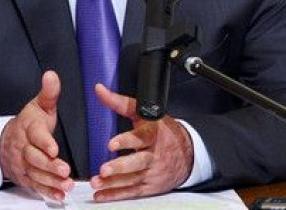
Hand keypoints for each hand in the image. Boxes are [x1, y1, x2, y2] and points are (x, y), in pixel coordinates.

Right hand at [0, 71, 73, 200]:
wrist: (5, 142)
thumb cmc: (29, 123)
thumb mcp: (39, 105)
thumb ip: (49, 93)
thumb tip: (52, 75)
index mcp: (28, 128)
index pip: (35, 135)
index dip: (44, 142)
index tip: (54, 148)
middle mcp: (24, 148)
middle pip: (34, 158)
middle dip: (49, 166)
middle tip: (64, 170)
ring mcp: (24, 165)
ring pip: (35, 174)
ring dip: (50, 181)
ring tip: (67, 185)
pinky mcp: (26, 178)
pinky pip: (35, 187)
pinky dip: (47, 193)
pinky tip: (59, 196)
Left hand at [89, 84, 192, 201]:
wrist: (188, 153)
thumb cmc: (163, 132)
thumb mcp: (145, 114)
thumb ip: (120, 103)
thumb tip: (99, 90)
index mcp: (152, 134)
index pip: (139, 138)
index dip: (126, 141)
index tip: (112, 144)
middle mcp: (153, 155)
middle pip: (137, 162)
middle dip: (120, 167)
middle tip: (104, 169)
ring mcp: (152, 172)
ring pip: (132, 179)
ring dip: (113, 183)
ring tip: (97, 182)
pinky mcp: (150, 186)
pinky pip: (132, 192)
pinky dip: (116, 194)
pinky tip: (102, 194)